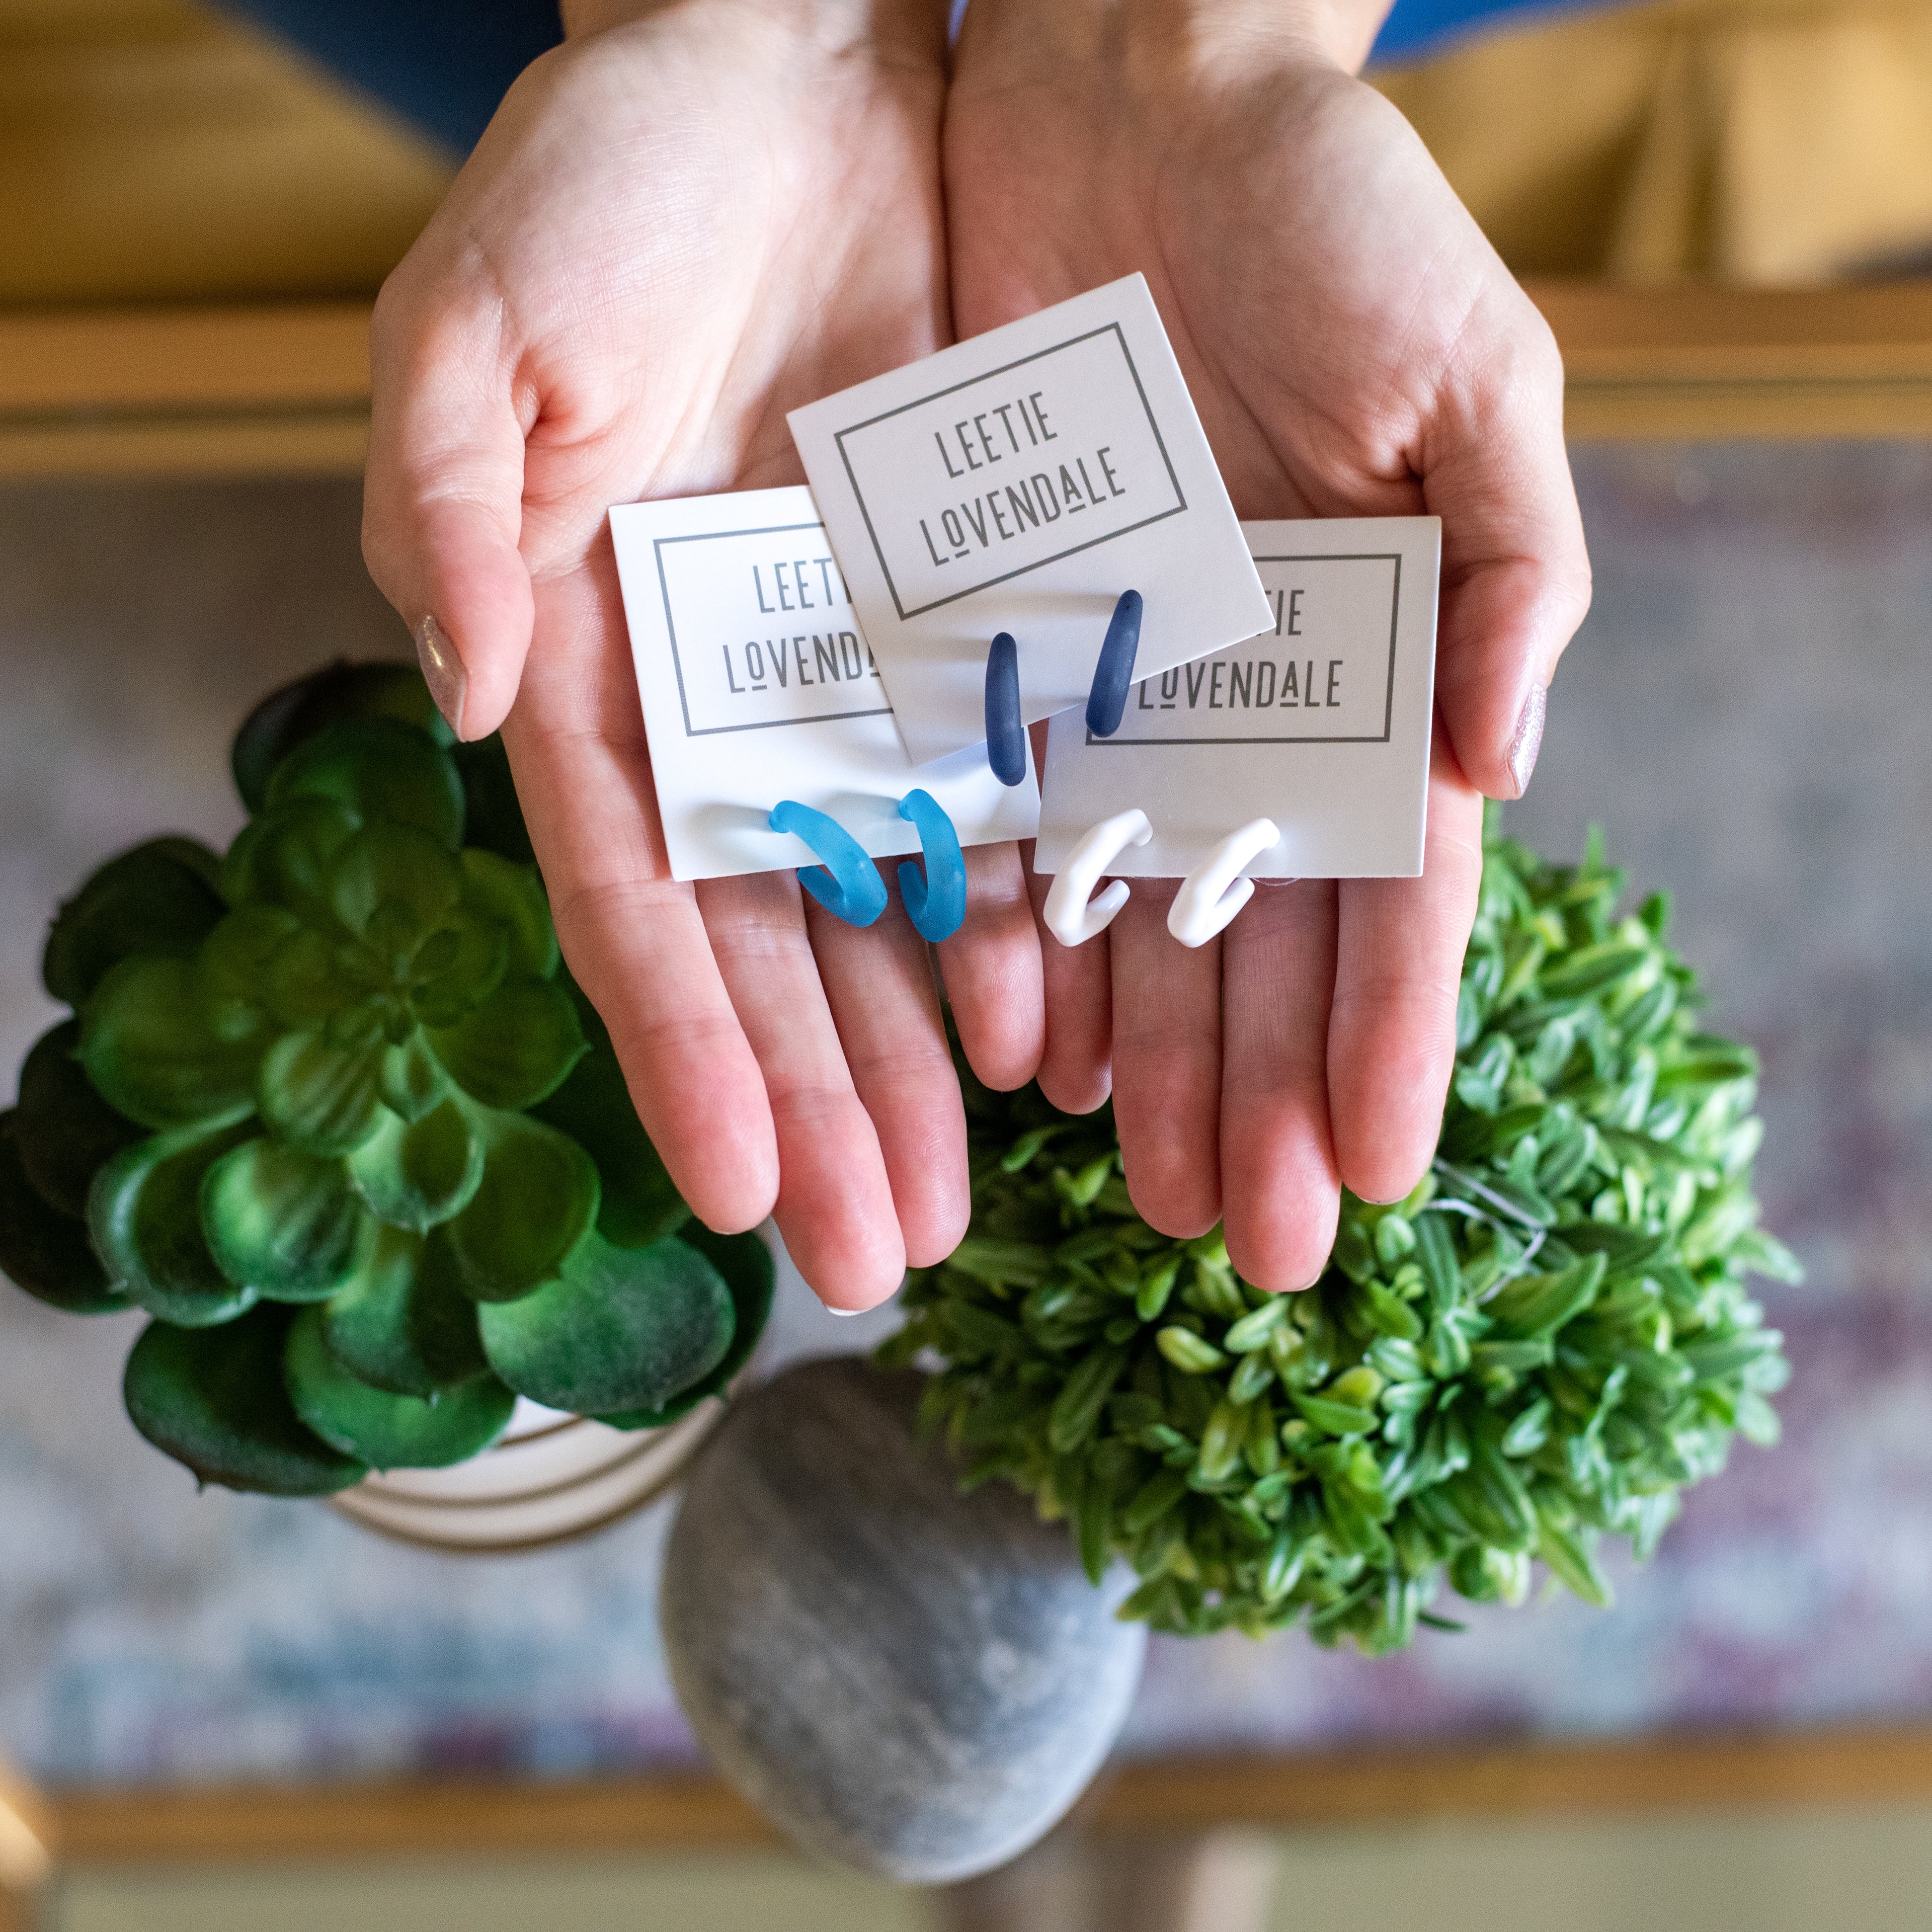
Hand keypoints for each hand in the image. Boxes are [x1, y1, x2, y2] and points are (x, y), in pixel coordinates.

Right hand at [362, 0, 1044, 1308]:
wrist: (794, 80)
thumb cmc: (611, 187)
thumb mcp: (480, 331)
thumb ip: (450, 510)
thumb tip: (460, 688)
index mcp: (601, 672)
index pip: (638, 902)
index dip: (679, 1051)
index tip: (728, 1189)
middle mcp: (730, 711)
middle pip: (772, 949)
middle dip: (820, 1107)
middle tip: (874, 1259)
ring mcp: (854, 684)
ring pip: (893, 912)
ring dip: (924, 1063)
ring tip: (966, 1205)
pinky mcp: (970, 633)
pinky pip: (1003, 802)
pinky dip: (1028, 920)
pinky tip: (1062, 1041)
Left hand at [951, 0, 1591, 1288]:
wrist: (1127, 94)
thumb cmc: (1326, 211)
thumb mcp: (1468, 366)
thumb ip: (1511, 564)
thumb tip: (1504, 762)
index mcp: (1375, 658)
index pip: (1390, 892)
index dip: (1388, 1037)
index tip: (1380, 1174)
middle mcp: (1245, 702)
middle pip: (1255, 941)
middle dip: (1256, 1092)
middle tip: (1242, 1249)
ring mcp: (1119, 687)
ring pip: (1129, 916)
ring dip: (1139, 1060)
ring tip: (1133, 1190)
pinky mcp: (995, 643)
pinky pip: (1000, 820)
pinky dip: (1011, 936)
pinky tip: (1014, 1047)